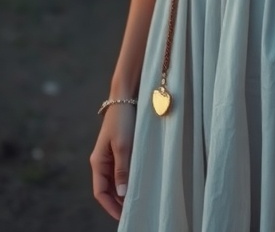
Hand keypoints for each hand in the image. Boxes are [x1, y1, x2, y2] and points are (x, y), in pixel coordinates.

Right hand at [90, 103, 136, 218]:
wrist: (125, 97)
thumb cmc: (122, 121)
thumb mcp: (123, 146)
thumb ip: (122, 170)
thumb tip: (122, 194)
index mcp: (98, 162)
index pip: (100, 192)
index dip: (109, 206)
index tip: (122, 217)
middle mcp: (102, 161)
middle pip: (107, 189)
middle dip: (117, 202)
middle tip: (132, 212)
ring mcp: (110, 155)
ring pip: (115, 180)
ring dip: (123, 192)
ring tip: (136, 202)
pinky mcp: (119, 149)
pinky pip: (121, 170)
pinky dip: (127, 179)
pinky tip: (137, 184)